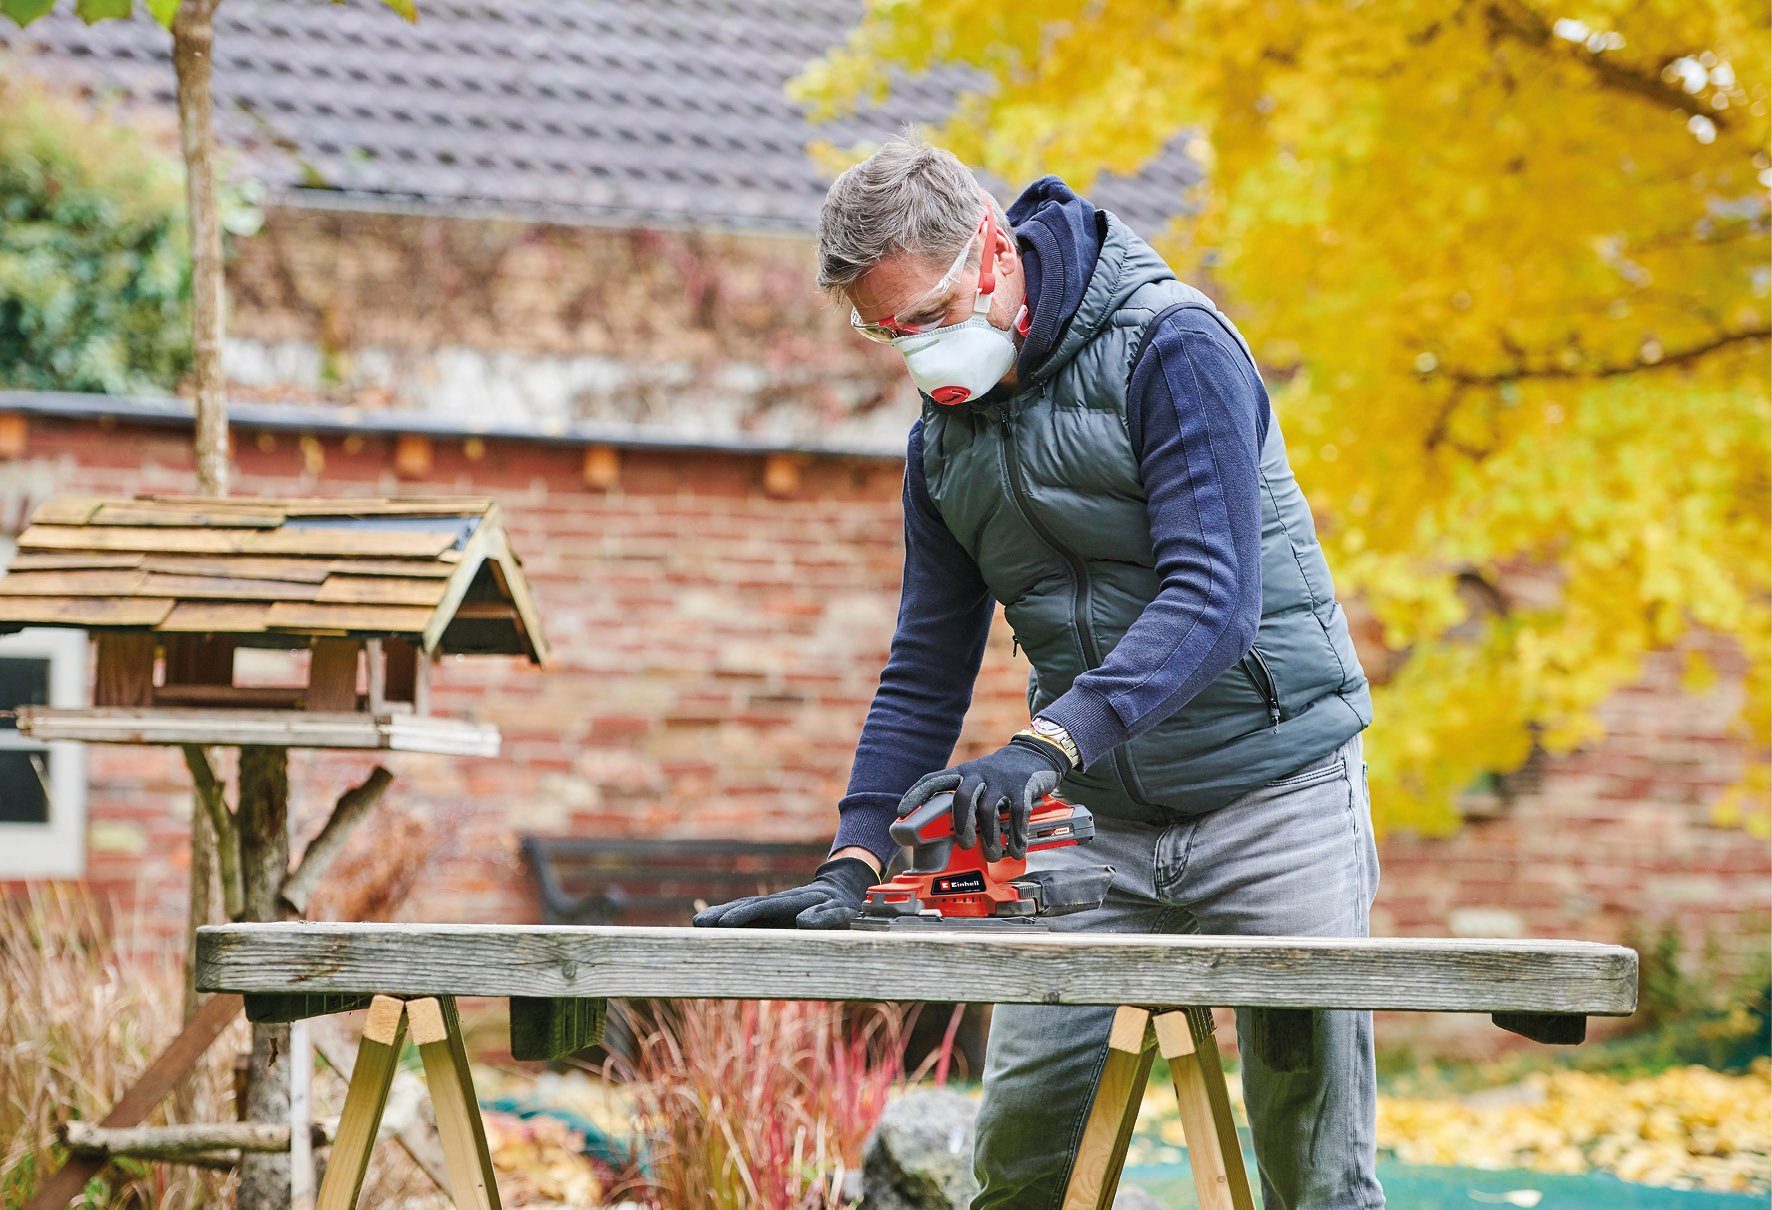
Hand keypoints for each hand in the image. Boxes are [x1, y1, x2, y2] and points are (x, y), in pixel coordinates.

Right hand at [690, 857, 876, 929]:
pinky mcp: (771, 914)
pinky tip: (713, 926)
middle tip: (698, 925)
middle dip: (722, 914)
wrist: (841, 890)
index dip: (743, 915)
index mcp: (794, 902)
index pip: (764, 908)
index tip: (723, 923)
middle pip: (746, 907)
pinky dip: (729, 918)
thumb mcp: (840, 912)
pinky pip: (748, 915)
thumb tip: (802, 923)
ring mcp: (773, 907)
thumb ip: (825, 917)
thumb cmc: (843, 906)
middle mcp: (779, 902)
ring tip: (697, 924)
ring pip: (743, 909)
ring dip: (721, 915)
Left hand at [897, 736, 1069, 861]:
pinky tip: (1015, 850)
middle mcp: (979, 774)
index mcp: (963, 773)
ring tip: (992, 855)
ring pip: (988, 810)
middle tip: (964, 845)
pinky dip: (1015, 836)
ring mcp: (1001, 780)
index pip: (934, 780)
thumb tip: (946, 833)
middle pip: (962, 798)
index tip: (901, 812)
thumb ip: (964, 798)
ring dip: (989, 837)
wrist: (1036, 754)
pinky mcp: (1022, 787)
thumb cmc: (1001, 774)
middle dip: (961, 825)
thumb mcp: (978, 778)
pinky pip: (1017, 814)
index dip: (916, 795)